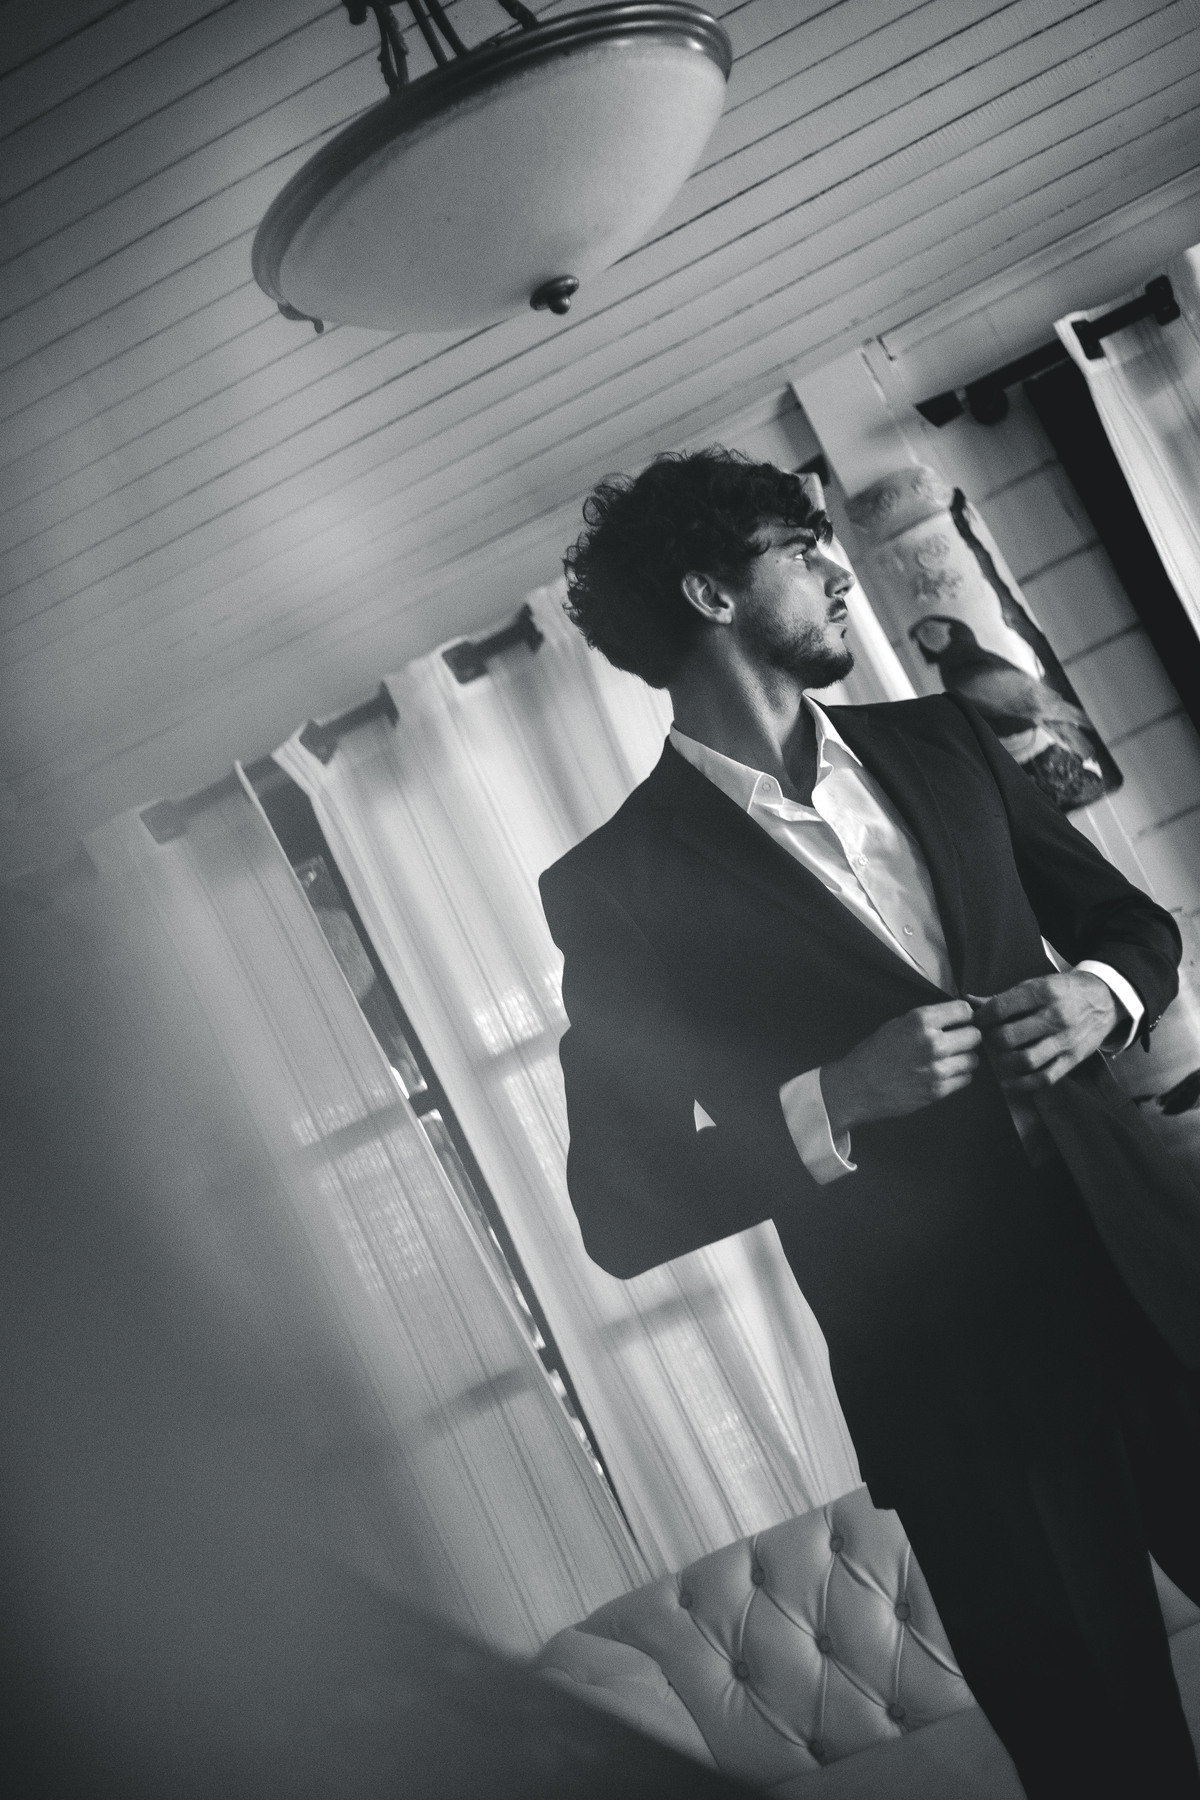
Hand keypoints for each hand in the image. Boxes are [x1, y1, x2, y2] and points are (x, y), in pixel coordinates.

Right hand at [819, 1000, 981, 1136]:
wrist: (857, 1087)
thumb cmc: (873, 1054)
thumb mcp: (896, 1025)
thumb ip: (924, 1022)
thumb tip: (949, 1019)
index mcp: (920, 1021)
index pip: (963, 1010)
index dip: (964, 1015)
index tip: (960, 1020)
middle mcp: (933, 1043)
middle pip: (974, 1035)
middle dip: (967, 1036)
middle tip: (957, 1040)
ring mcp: (937, 1069)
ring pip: (973, 1059)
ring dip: (964, 1058)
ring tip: (951, 1059)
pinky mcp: (938, 1091)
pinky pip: (965, 1079)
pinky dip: (959, 1075)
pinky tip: (945, 1073)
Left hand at [967, 972, 1118, 1092]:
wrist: (1104, 999)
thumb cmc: (1063, 991)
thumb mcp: (1035, 985)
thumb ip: (1002, 997)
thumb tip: (968, 1001)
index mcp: (1044, 992)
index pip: (1001, 1009)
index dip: (982, 1018)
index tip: (977, 1022)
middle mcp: (1057, 1016)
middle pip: (1009, 1037)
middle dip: (991, 1041)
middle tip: (987, 1040)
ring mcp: (1066, 1040)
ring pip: (1025, 1060)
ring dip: (1004, 1063)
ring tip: (997, 1058)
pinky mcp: (1073, 1059)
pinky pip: (1045, 1078)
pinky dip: (1022, 1084)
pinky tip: (1008, 1081)